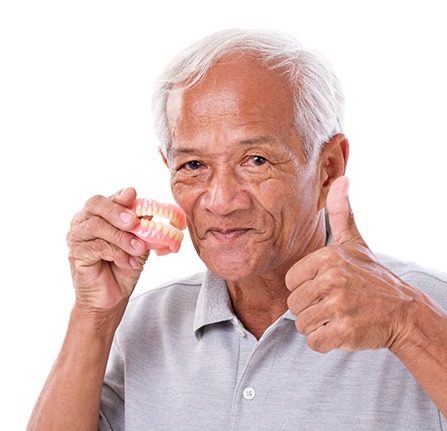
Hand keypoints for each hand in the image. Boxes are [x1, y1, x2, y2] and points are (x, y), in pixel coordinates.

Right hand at [67, 188, 148, 311]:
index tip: (132, 195)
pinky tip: (128, 262)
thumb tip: (150, 210)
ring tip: (138, 248)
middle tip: (134, 221)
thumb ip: (141, 226)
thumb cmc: (124, 265)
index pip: (107, 199)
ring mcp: (77, 237)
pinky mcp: (76, 254)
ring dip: (122, 237)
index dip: (119, 196)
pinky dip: (117, 253)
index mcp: (99, 214)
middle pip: (95, 205)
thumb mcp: (138, 242)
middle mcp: (84, 221)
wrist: (113, 296)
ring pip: (97, 226)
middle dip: (117, 211)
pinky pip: (98, 247)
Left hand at [286, 176, 414, 352]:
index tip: (325, 287)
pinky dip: (325, 342)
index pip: (291, 282)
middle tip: (334, 304)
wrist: (403, 311)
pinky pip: (314, 342)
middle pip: (293, 304)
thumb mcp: (356, 243)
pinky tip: (341, 331)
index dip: (305, 288)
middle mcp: (332, 279)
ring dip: (317, 325)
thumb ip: (342, 213)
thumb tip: (343, 178)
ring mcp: (339, 305)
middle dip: (310, 308)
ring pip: (302, 324)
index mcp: (327, 257)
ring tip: (339, 316)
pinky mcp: (345, 331)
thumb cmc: (372, 277)